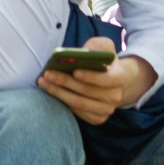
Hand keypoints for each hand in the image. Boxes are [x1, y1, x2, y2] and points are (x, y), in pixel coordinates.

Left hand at [37, 40, 154, 124]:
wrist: (109, 79)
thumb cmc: (102, 60)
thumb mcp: (103, 47)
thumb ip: (96, 46)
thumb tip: (81, 53)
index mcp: (120, 77)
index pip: (106, 79)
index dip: (90, 76)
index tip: (74, 71)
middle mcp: (115, 96)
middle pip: (86, 91)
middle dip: (64, 82)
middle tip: (47, 74)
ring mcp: (107, 110)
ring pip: (78, 103)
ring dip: (58, 93)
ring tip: (43, 82)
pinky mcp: (97, 118)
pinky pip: (77, 112)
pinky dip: (62, 102)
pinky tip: (51, 92)